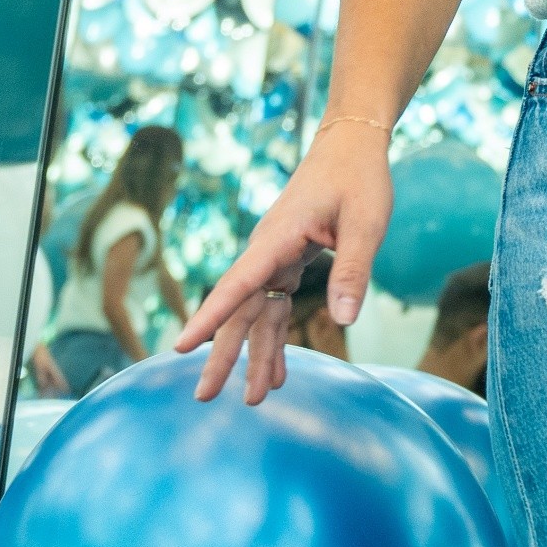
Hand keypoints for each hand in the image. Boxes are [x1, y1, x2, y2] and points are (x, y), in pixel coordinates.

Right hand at [175, 117, 391, 406]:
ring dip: (253, 355)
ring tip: (252, 399)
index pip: (237, 284)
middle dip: (222, 355)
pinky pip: (275, 306)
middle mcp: (267, 251)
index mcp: (277, 239)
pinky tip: (277, 371)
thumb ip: (353, 270)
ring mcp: (274, 258)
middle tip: (204, 397)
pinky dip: (276, 338)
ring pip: (256, 314)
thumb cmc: (359, 179)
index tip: (181, 346)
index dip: (210, 317)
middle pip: (238, 309)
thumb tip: (344, 321)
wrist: (351, 146)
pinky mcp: (287, 261)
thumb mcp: (366, 223)